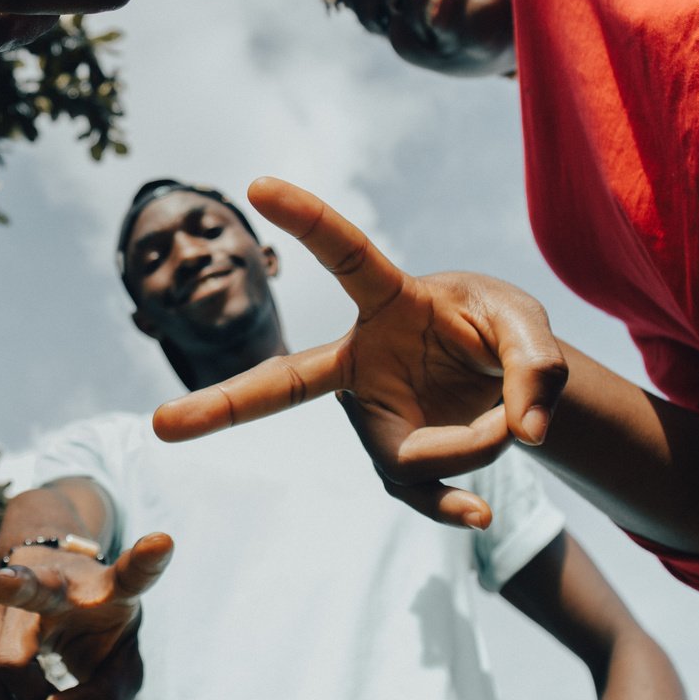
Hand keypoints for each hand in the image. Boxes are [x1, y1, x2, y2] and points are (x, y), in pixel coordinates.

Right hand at [0, 532, 172, 699]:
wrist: (50, 585)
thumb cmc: (98, 630)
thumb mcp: (120, 665)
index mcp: (107, 587)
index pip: (132, 574)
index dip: (146, 561)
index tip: (163, 542)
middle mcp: (56, 581)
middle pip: (34, 586)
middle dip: (15, 586)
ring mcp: (10, 597)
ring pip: (6, 660)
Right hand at [153, 177, 569, 527]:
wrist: (506, 384)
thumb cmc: (499, 332)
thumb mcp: (531, 328)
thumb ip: (536, 366)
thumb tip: (524, 433)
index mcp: (388, 301)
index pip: (345, 255)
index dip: (306, 219)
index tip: (258, 185)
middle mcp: (361, 359)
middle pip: (284, 383)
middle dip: (223, 408)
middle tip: (162, 426)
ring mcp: (372, 414)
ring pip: (407, 453)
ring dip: (476, 446)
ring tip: (519, 422)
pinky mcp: (395, 455)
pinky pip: (415, 490)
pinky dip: (452, 503)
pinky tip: (478, 514)